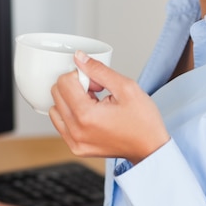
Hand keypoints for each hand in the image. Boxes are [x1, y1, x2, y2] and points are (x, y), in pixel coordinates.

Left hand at [50, 51, 169, 164]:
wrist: (150, 147)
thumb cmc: (143, 121)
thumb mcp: (126, 87)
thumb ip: (98, 70)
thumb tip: (79, 57)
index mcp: (86, 116)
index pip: (64, 82)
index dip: (81, 75)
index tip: (98, 83)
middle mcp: (76, 131)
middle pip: (56, 93)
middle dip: (75, 86)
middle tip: (97, 91)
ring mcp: (74, 141)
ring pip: (56, 107)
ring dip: (71, 100)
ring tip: (94, 104)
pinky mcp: (76, 147)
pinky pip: (60, 123)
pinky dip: (71, 114)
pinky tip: (90, 115)